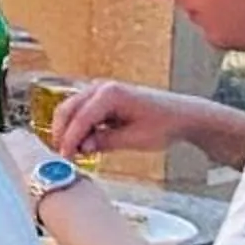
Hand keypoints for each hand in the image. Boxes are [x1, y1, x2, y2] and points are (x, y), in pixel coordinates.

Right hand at [49, 80, 184, 161]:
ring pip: (71, 110)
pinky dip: (78, 127)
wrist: (182, 115)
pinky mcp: (102, 98)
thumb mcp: (135, 139)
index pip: (80, 118)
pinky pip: (81, 111)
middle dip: (63, 134)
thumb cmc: (163, 125)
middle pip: (68, 110)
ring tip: (76, 152)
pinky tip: (85, 143)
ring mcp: (100, 90)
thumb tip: (81, 148)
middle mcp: (101, 87)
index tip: (65, 157)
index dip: (70, 140)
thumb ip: (105, 142)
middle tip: (65, 156)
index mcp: (110, 93)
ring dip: (69, 130)